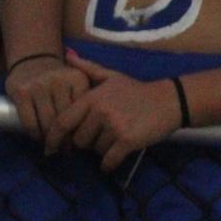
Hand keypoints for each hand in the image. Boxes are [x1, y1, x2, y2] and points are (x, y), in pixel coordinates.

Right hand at [5, 53, 89, 142]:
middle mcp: (59, 81)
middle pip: (65, 119)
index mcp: (78, 79)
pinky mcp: (22, 92)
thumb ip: (86, 101)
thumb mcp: (79, 83)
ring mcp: (39, 85)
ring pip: (47, 123)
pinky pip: (29, 121)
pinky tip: (38, 138)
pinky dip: (34, 134)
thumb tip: (92, 135)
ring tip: (53, 147)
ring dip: (50, 140)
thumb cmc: (61, 80)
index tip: (82, 141)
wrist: (33, 59)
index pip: (83, 112)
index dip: (82, 130)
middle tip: (67, 150)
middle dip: (66, 139)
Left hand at [50, 49, 183, 169]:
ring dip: (102, 151)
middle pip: (78, 140)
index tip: (51, 148)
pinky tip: (111, 162)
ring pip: (95, 150)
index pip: (63, 122)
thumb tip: (67, 55)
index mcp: (92, 97)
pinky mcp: (128, 140)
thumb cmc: (137, 90)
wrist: (169, 100)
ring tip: (115, 140)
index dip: (53, 137)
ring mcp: (115, 126)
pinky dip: (109, 164)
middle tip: (100, 137)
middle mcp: (101, 111)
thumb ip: (87, 68)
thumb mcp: (111, 76)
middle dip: (87, 142)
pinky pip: (109, 160)